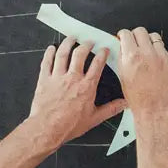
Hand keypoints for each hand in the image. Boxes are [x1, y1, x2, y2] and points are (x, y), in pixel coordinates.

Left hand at [27, 37, 126, 152]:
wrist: (47, 129)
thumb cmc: (69, 125)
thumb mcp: (94, 118)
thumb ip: (110, 109)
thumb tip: (123, 104)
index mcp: (86, 87)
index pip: (97, 64)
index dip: (102, 54)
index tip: (104, 49)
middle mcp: (72, 78)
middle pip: (80, 54)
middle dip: (86, 45)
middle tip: (89, 42)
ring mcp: (57, 77)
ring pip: (63, 54)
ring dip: (68, 43)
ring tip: (72, 38)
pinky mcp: (44, 80)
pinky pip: (46, 62)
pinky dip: (49, 53)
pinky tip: (51, 48)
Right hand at [117, 27, 167, 118]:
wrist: (154, 108)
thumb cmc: (138, 97)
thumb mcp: (123, 75)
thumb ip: (122, 58)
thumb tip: (122, 48)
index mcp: (132, 57)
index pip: (126, 34)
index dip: (123, 35)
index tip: (123, 38)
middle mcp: (147, 54)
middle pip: (140, 31)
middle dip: (135, 35)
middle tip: (133, 42)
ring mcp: (160, 57)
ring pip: (154, 36)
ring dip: (148, 40)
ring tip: (145, 49)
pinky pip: (163, 48)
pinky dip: (157, 50)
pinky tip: (154, 58)